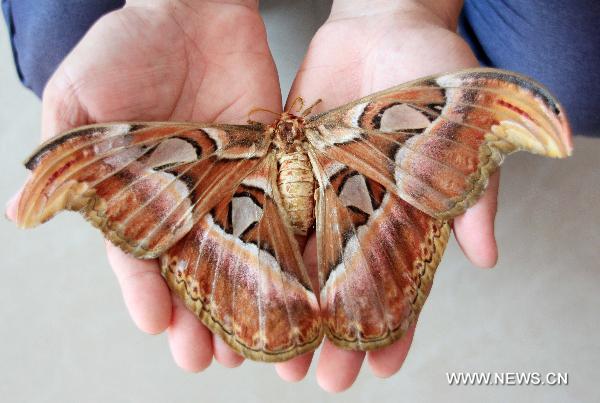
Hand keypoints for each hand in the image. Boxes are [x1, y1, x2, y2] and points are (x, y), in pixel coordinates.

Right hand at [6, 0, 282, 372]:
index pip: (138, 256)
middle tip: (205, 358)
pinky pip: (281, 217)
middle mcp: (184, 200)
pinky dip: (287, 256)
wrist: (193, 8)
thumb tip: (22, 210)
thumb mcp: (81, 95)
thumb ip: (66, 155)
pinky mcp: (269, 168)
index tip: (156, 324)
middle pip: (192, 272)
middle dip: (197, 316)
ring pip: (238, 258)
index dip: (144, 291)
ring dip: (244, 302)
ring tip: (252, 345)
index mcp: (135, 194)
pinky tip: (296, 289)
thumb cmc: (129, 44)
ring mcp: (229, 187)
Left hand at [280, 0, 498, 390]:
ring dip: (284, 307)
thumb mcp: (459, 125)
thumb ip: (471, 191)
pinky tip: (231, 285)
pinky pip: (259, 213)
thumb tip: (487, 257)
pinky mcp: (279, 166)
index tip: (383, 367)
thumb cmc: (430, 68)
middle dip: (332, 332)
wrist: (378, 21)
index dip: (396, 326)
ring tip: (267, 351)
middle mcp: (355, 210)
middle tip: (317, 377)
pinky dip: (245, 249)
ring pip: (295, 262)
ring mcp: (315, 191)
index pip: (401, 283)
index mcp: (401, 212)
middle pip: (341, 286)